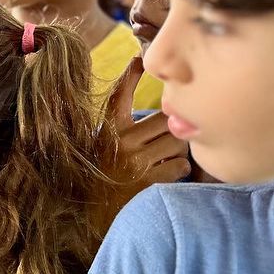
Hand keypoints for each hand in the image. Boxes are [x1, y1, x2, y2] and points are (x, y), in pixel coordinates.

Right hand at [103, 57, 189, 212]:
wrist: (92, 214)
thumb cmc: (102, 174)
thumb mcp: (102, 144)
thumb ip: (122, 125)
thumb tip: (149, 100)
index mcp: (107, 130)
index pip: (119, 95)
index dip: (130, 75)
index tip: (140, 60)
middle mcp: (121, 142)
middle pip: (167, 119)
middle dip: (174, 125)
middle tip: (170, 133)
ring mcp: (136, 162)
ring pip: (178, 141)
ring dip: (179, 148)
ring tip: (168, 155)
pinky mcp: (150, 182)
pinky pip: (181, 166)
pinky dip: (179, 169)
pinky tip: (168, 172)